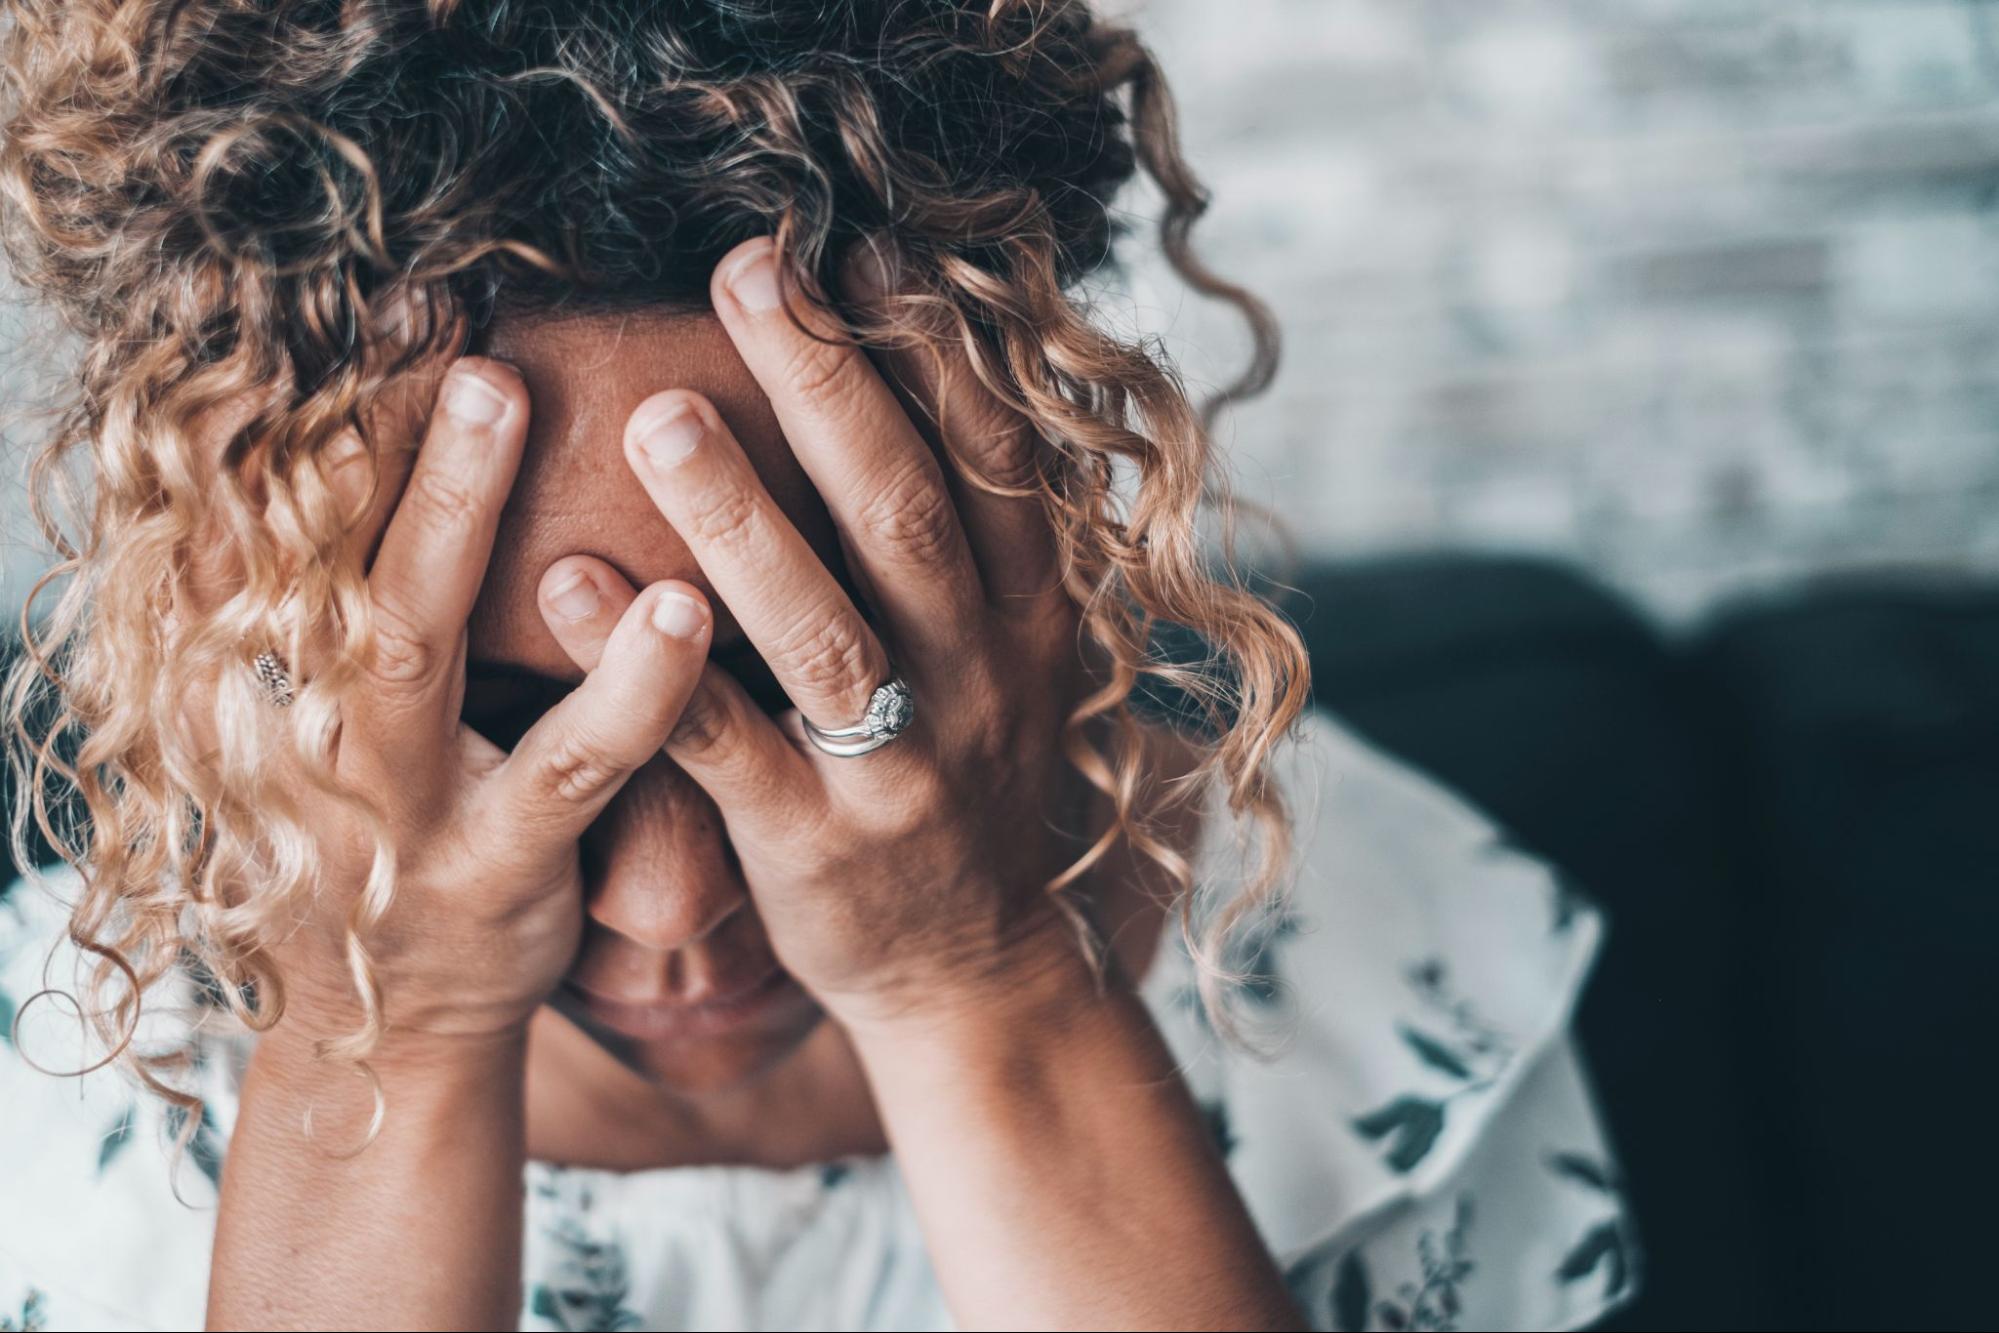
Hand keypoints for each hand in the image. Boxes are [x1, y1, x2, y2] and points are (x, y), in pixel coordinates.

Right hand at [187, 358, 716, 1047]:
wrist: (393, 1023)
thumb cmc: (392, 826)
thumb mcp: (339, 713)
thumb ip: (364, 593)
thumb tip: (370, 437)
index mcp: (270, 666)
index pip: (290, 512)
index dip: (335, 408)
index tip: (398, 297)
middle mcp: (302, 720)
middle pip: (328, 547)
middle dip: (387, 432)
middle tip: (451, 324)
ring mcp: (391, 802)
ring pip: (418, 645)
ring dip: (466, 518)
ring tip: (546, 407)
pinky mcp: (491, 872)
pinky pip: (566, 771)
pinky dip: (626, 688)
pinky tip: (683, 608)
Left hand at [537, 236, 1102, 1032]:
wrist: (979, 972)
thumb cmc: (969, 788)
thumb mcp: (1012, 659)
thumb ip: (977, 544)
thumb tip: (932, 386)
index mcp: (1026, 616)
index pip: (993, 461)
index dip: (932, 352)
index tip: (865, 248)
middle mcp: (976, 677)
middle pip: (901, 513)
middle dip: (826, 384)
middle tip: (744, 271)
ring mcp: (899, 767)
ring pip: (821, 627)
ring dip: (738, 515)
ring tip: (654, 412)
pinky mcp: (814, 845)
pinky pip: (723, 746)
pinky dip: (647, 665)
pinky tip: (563, 576)